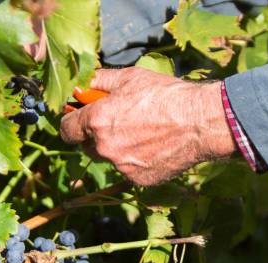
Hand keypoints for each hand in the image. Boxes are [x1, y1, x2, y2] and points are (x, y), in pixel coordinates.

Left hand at [59, 68, 237, 185]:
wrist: (200, 122)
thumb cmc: (166, 95)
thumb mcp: (130, 78)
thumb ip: (99, 81)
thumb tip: (80, 84)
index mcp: (97, 121)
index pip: (66, 129)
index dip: (71, 122)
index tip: (78, 118)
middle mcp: (104, 147)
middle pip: (87, 146)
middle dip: (95, 135)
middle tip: (116, 121)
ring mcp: (121, 167)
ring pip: (109, 158)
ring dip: (117, 148)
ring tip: (142, 131)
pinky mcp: (138, 179)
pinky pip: (128, 169)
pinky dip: (135, 160)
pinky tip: (154, 145)